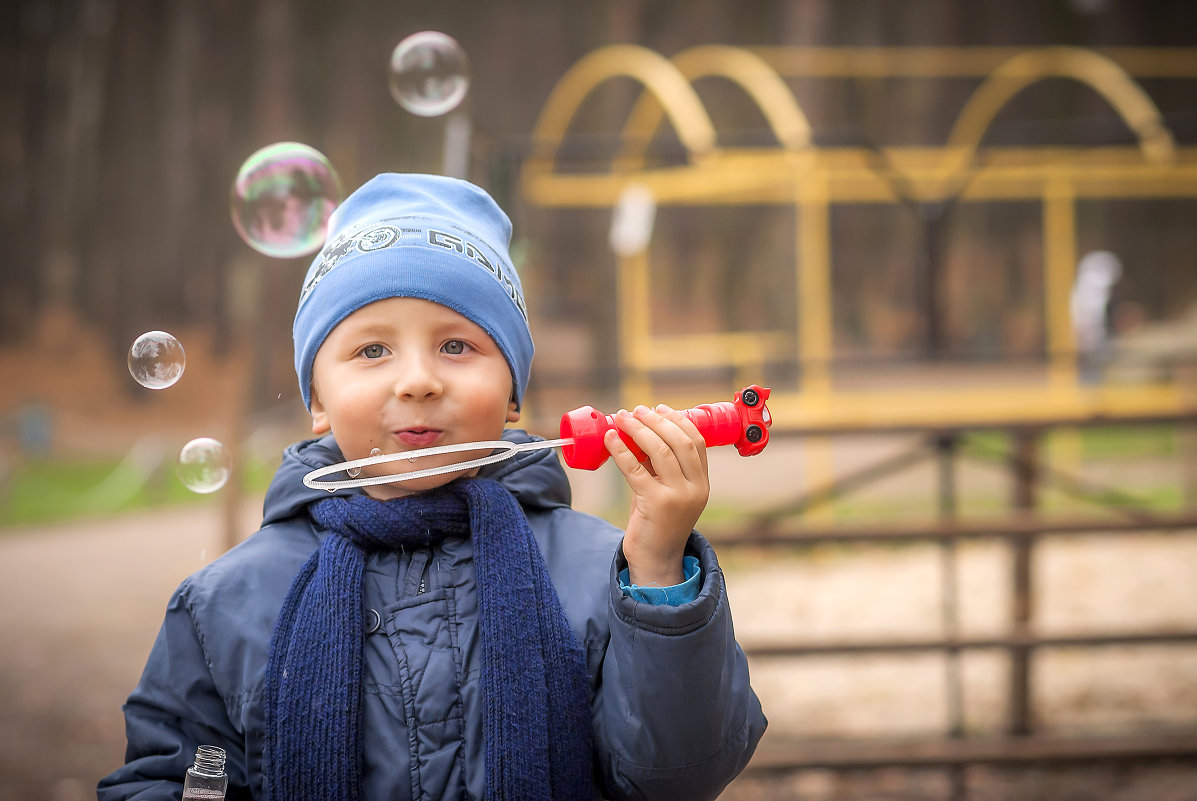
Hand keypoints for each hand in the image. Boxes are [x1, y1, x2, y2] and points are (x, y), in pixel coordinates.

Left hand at [604, 404, 709, 586]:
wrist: (655, 560)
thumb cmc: (658, 523)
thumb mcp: (668, 492)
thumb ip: (662, 467)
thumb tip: (640, 432)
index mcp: (703, 483)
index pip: (697, 442)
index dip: (678, 420)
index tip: (660, 408)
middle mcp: (695, 488)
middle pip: (679, 441)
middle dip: (656, 420)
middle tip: (637, 410)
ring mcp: (677, 496)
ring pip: (659, 450)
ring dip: (638, 430)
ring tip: (622, 418)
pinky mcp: (655, 504)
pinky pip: (635, 469)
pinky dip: (621, 450)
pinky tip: (610, 439)